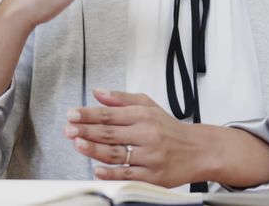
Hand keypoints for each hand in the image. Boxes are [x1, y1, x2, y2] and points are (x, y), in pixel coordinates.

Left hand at [64, 89, 207, 187]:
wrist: (199, 151)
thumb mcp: (149, 106)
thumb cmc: (171, 130)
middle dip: (86, 130)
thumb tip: (98, 92)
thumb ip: (121, 99)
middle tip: (69, 129)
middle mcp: (147, 134)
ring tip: (78, 144)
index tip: (73, 114)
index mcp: (144, 116)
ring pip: (117, 153)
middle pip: (111, 132)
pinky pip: (128, 175)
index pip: (111, 113)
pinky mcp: (153, 176)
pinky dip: (111, 173)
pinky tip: (97, 169)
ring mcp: (150, 156)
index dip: (89, 113)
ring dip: (94, 149)